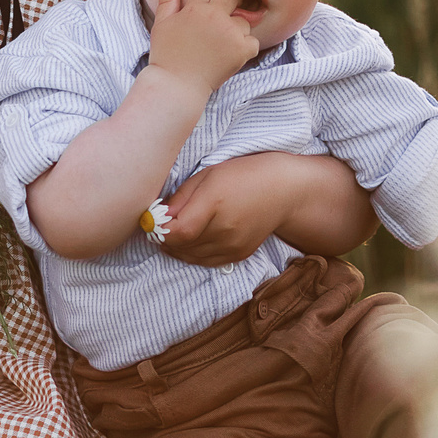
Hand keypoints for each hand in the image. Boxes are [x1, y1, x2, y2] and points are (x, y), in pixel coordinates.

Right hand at [145, 0, 259, 96]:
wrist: (177, 85)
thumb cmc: (166, 55)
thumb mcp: (161, 24)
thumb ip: (167, 0)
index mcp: (196, 8)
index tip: (208, 5)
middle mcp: (216, 16)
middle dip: (229, 3)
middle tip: (223, 19)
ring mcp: (231, 32)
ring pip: (243, 21)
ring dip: (236, 29)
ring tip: (222, 43)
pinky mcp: (242, 50)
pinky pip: (253, 41)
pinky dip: (246, 48)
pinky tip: (231, 55)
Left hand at [158, 152, 375, 264]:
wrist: (284, 191)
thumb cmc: (242, 175)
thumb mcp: (207, 176)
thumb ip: (180, 198)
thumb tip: (156, 217)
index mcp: (215, 203)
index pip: (178, 232)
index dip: (159, 230)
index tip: (152, 221)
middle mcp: (225, 229)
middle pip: (182, 247)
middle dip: (164, 239)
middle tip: (157, 226)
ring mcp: (233, 246)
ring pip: (191, 258)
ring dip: (176, 249)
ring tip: (171, 233)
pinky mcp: (239, 255)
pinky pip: (206, 262)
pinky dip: (191, 255)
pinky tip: (188, 242)